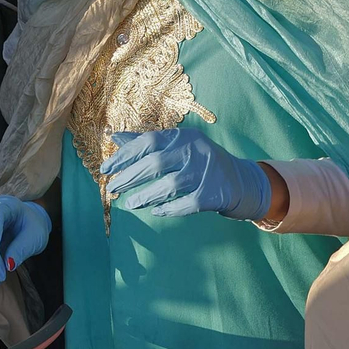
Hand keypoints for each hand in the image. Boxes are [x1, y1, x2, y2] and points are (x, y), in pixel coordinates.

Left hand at [102, 128, 270, 219]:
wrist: (243, 182)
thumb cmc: (201, 163)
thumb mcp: (177, 147)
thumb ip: (146, 143)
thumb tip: (114, 137)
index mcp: (182, 136)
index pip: (147, 141)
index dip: (124, 155)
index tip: (105, 169)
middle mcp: (195, 150)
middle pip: (155, 163)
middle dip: (129, 177)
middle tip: (112, 189)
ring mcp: (206, 172)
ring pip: (170, 184)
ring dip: (146, 195)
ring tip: (130, 203)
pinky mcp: (215, 194)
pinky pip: (187, 204)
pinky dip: (169, 209)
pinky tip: (156, 211)